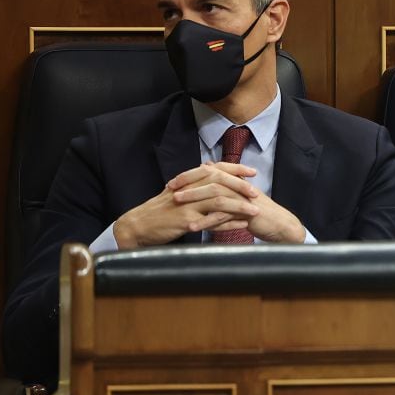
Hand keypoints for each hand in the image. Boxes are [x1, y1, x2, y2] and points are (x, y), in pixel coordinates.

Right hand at [113, 162, 259, 248]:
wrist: (138, 225)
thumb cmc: (160, 211)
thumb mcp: (176, 192)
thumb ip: (195, 184)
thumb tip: (211, 172)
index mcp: (187, 181)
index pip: (214, 169)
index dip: (235, 169)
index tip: (252, 171)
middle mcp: (188, 189)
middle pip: (218, 182)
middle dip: (240, 186)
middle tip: (256, 192)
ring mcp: (186, 205)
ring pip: (218, 201)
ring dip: (239, 206)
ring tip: (255, 211)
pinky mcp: (185, 221)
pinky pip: (211, 221)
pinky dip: (228, 222)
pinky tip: (241, 224)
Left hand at [170, 162, 305, 243]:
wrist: (278, 225)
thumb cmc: (257, 211)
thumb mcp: (238, 193)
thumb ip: (223, 180)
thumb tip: (207, 165)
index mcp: (234, 180)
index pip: (209, 171)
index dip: (189, 176)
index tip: (172, 183)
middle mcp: (238, 185)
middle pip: (210, 179)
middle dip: (188, 184)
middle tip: (170, 191)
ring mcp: (242, 198)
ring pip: (215, 195)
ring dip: (194, 200)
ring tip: (177, 205)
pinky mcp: (245, 213)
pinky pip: (223, 216)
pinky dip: (206, 221)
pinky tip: (193, 226)